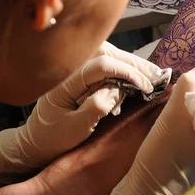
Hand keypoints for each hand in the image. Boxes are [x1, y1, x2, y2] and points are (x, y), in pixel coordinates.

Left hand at [0, 41, 164, 189]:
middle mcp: (69, 68)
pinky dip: (124, 66)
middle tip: (158, 75)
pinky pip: (105, 62)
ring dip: (131, 62)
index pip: (100, 65)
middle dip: (134, 63)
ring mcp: (75, 68)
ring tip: (153, 73)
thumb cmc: (54, 138)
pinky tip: (139, 74)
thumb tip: (118, 89)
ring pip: (107, 53)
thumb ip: (96, 107)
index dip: (126, 73)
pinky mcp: (81, 73)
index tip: (145, 86)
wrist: (36, 142)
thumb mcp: (75, 129)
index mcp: (64, 80)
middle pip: (106, 52)